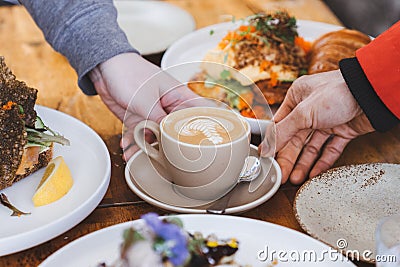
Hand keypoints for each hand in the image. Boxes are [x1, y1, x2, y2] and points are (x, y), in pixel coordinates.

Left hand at [89, 53, 207, 159]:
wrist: (105, 68)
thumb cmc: (129, 73)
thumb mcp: (146, 101)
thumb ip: (159, 121)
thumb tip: (169, 138)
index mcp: (179, 97)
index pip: (200, 113)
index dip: (206, 129)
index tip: (204, 145)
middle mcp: (170, 107)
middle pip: (179, 131)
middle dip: (173, 146)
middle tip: (167, 159)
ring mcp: (155, 114)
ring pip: (158, 137)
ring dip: (149, 148)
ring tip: (140, 157)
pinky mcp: (140, 119)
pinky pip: (141, 136)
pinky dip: (134, 143)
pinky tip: (128, 149)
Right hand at [259, 70, 373, 183]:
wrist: (373, 94)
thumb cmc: (337, 92)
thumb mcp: (303, 113)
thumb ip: (282, 132)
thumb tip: (265, 148)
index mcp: (297, 98)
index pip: (280, 125)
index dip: (274, 144)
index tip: (268, 160)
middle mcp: (311, 109)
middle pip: (295, 139)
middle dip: (289, 158)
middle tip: (282, 174)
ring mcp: (328, 121)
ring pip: (312, 147)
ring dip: (303, 163)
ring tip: (296, 178)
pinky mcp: (344, 131)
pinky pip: (330, 150)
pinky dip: (322, 162)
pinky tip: (314, 173)